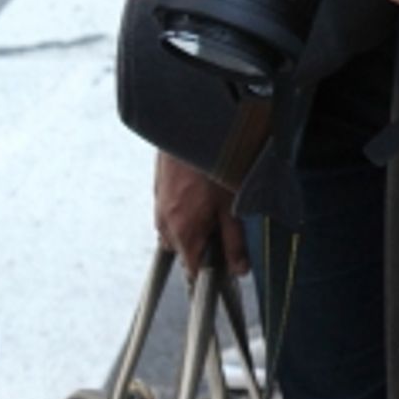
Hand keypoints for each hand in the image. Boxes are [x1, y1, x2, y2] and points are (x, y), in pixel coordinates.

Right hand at [154, 151, 249, 276]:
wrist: (191, 126)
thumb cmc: (212, 164)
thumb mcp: (232, 206)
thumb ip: (235, 241)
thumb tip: (239, 269)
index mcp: (183, 231)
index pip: (191, 269)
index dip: (210, 272)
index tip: (225, 267)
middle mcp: (165, 221)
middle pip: (182, 250)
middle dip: (202, 247)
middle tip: (224, 230)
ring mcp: (159, 204)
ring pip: (174, 230)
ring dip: (192, 227)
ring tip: (214, 207)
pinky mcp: (158, 187)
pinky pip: (170, 210)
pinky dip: (184, 210)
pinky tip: (202, 192)